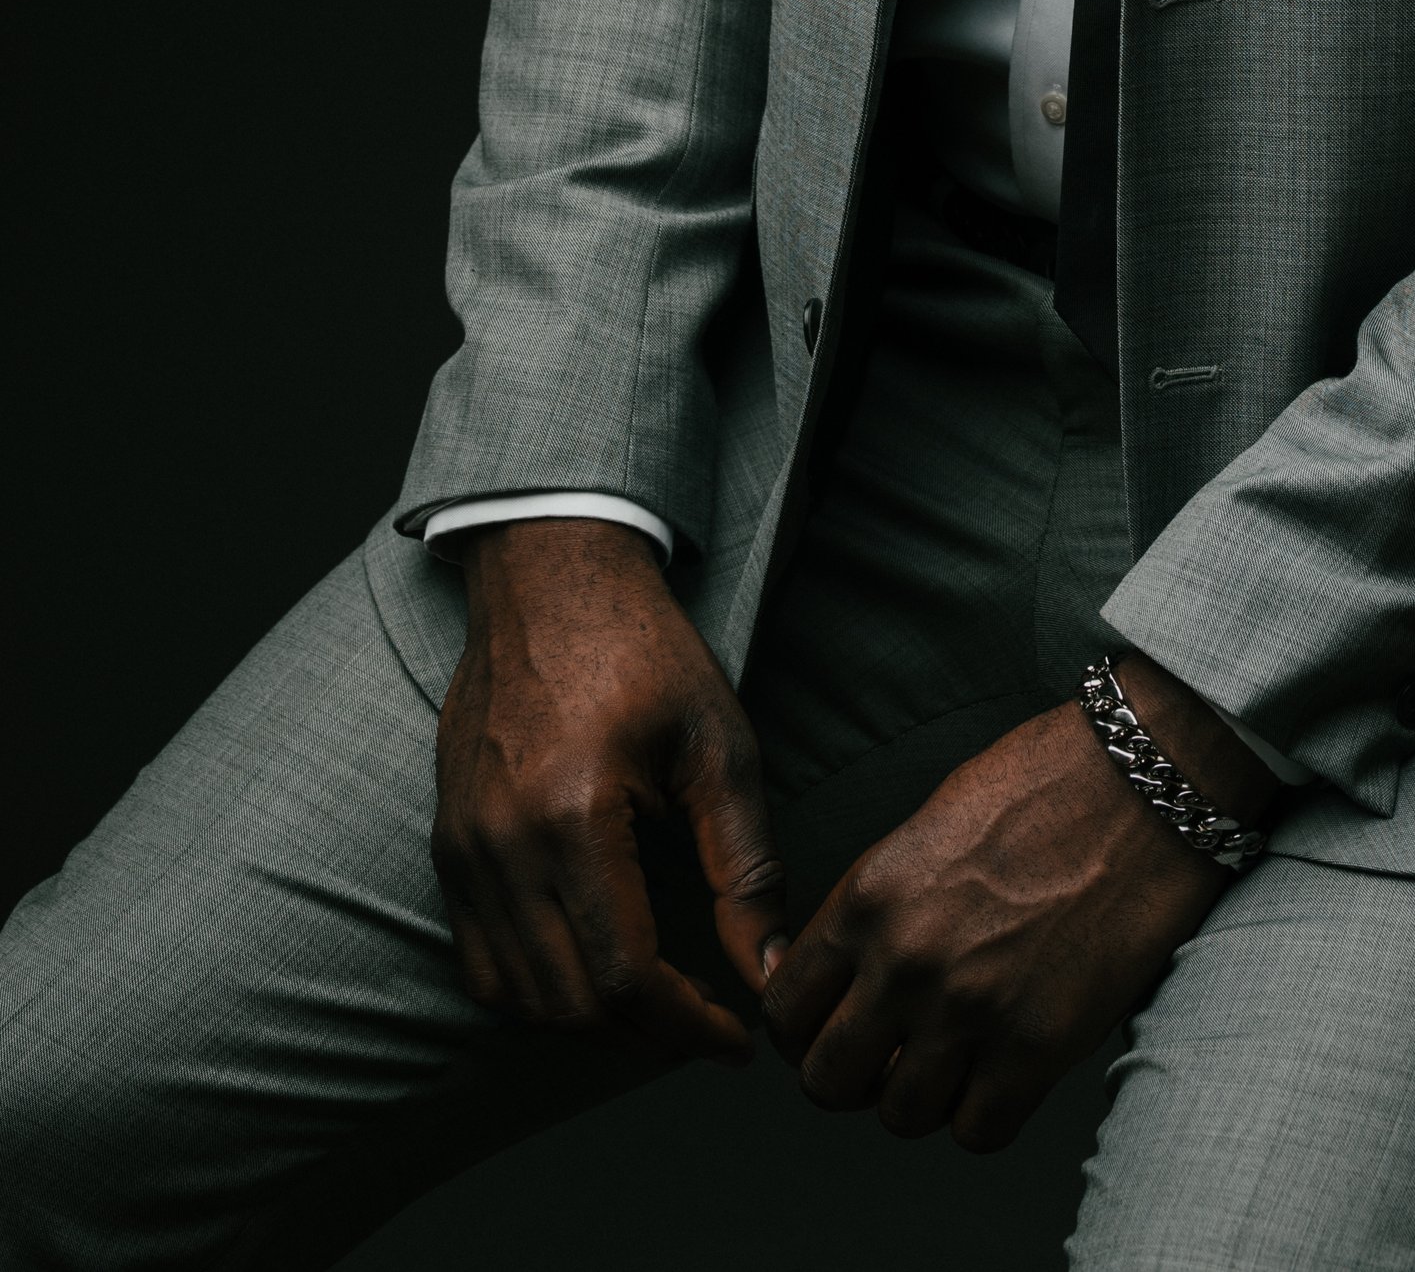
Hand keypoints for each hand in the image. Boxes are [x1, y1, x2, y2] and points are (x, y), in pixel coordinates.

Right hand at [432, 516, 782, 1062]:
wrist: (548, 576)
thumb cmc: (643, 649)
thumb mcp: (718, 744)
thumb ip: (744, 864)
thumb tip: (766, 965)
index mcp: (574, 817)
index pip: (626, 976)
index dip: (687, 1027)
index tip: (736, 1040)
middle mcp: (502, 845)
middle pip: (570, 1002)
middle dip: (648, 1034)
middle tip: (708, 1026)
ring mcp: (462, 849)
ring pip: (519, 996)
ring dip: (591, 1020)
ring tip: (660, 1005)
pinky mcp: (446, 845)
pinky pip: (481, 960)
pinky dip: (536, 991)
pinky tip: (592, 971)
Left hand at [760, 652, 1279, 1149]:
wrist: (1149, 780)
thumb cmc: (1049, 780)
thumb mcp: (933, 820)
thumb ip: (881, 901)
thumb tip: (843, 967)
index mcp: (869, 897)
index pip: (785, 1009)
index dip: (803, 1030)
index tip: (833, 1026)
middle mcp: (906, 961)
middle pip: (827, 1081)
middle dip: (852, 1076)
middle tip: (889, 1054)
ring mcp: (971, 1009)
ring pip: (900, 1117)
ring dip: (922, 1097)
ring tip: (955, 1059)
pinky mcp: (1039, 1045)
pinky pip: (977, 1132)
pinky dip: (984, 1114)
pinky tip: (1003, 1073)